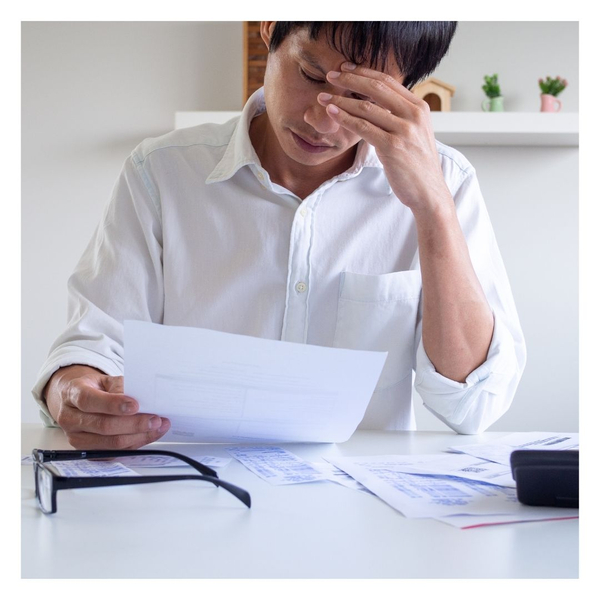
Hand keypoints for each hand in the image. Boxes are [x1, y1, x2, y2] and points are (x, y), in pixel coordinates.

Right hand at [44, 365, 169, 449]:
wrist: (75, 400)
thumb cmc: (95, 388)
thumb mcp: (105, 380)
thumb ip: (121, 387)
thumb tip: (142, 399)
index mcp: (73, 394)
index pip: (89, 401)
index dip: (113, 404)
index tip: (135, 405)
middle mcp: (70, 418)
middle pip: (103, 425)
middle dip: (133, 424)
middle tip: (155, 419)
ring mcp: (76, 438)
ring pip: (110, 443)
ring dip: (138, 436)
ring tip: (158, 427)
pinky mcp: (87, 451)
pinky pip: (114, 452)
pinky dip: (134, 444)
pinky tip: (148, 435)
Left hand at [317, 62, 452, 212]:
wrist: (429, 192)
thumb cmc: (417, 166)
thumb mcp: (415, 133)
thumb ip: (400, 117)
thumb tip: (376, 105)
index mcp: (420, 107)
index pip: (388, 81)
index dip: (364, 72)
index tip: (346, 69)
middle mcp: (414, 115)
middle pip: (376, 88)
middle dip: (350, 79)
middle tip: (330, 76)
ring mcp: (404, 130)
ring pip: (366, 108)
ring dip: (341, 100)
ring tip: (323, 98)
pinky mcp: (392, 146)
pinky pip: (363, 127)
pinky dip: (345, 118)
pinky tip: (332, 113)